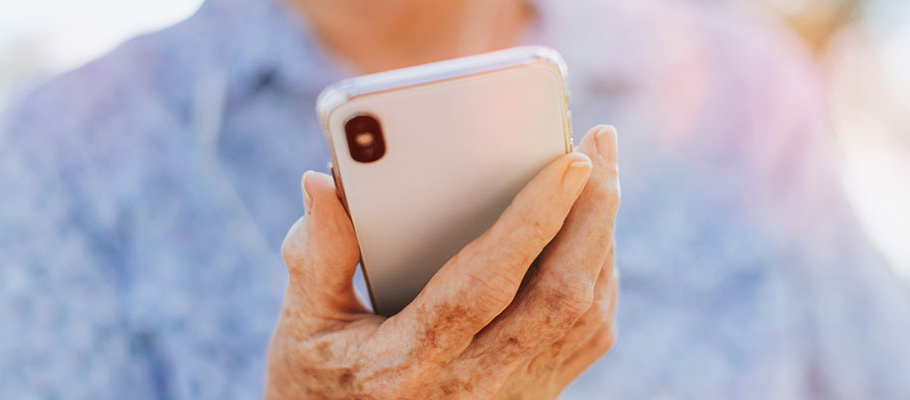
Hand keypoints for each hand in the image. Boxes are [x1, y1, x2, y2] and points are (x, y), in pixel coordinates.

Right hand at [265, 125, 620, 399]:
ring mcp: (513, 395)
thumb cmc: (321, 385)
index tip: (568, 161)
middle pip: (560, 295)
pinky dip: (601, 274)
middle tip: (601, 142)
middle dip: (591, 212)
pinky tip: (595, 231)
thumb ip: (316, 256)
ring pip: (586, 312)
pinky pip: (589, 333)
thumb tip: (321, 184)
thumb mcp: (305, 328)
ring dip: (603, 237)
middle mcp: (472, 385)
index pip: (483, 285)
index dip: (531, 221)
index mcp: (408, 364)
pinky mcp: (537, 395)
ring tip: (604, 174)